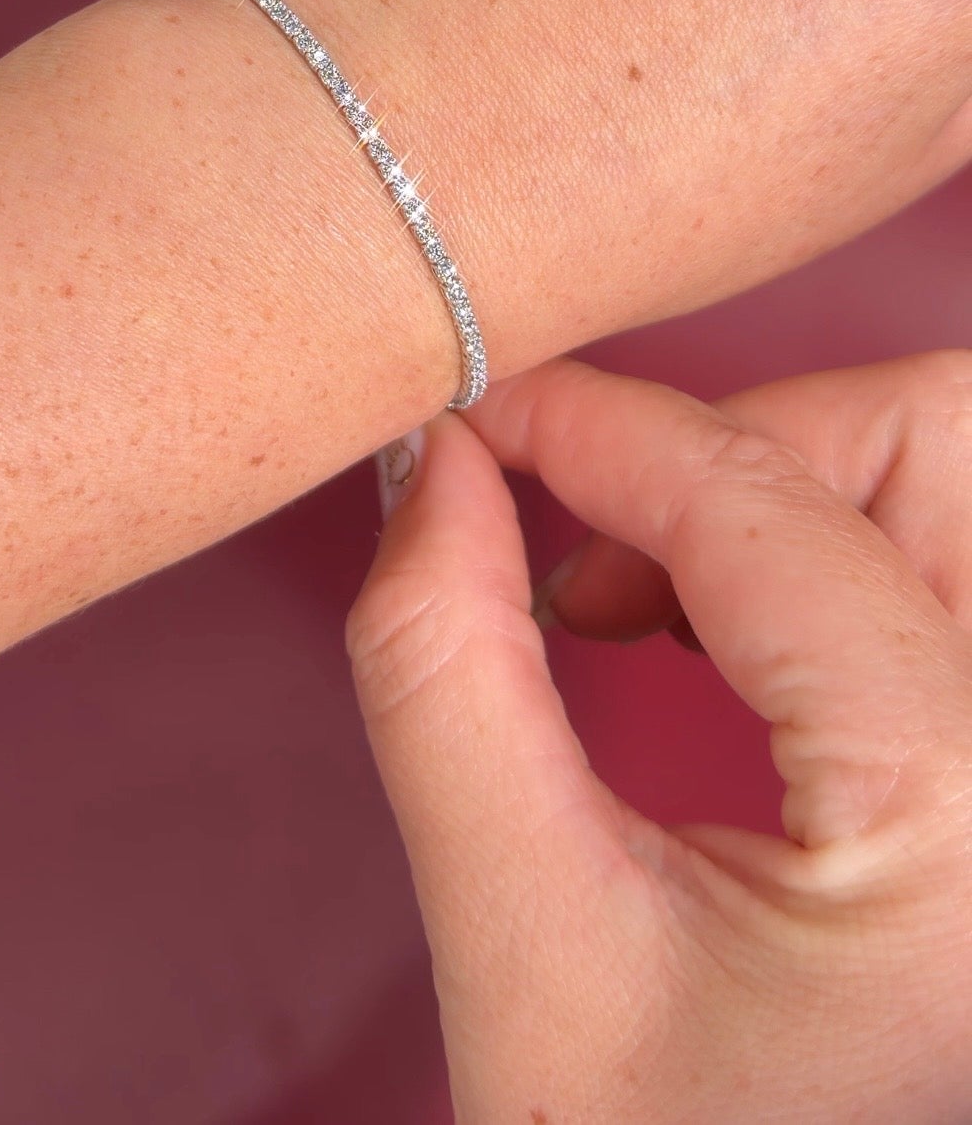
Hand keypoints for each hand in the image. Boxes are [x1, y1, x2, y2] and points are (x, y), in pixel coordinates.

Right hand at [348, 351, 971, 1123]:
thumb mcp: (523, 941)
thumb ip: (442, 669)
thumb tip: (433, 463)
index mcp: (963, 821)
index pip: (771, 512)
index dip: (602, 430)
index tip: (483, 412)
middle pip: (940, 438)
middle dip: (744, 447)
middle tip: (591, 545)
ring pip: (961, 475)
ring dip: (797, 484)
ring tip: (645, 599)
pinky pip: (960, 564)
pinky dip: (836, 544)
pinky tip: (722, 639)